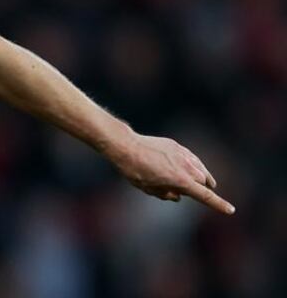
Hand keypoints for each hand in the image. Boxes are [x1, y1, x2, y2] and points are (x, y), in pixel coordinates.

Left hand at [109, 133, 234, 214]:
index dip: (218, 204)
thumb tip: (178, 196)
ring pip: (201, 169)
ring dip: (203, 177)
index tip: (230, 210)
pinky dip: (195, 165)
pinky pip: (192, 158)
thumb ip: (166, 195)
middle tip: (204, 195)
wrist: (127, 146)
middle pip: (204, 182)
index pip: (206, 196)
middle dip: (204, 189)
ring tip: (206, 182)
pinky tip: (192, 167)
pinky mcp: (177, 146)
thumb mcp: (149, 189)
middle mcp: (187, 167)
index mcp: (181, 181)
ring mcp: (183, 155)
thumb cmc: (135, 171)